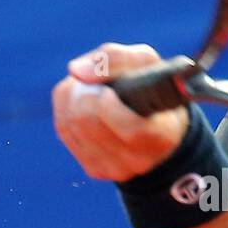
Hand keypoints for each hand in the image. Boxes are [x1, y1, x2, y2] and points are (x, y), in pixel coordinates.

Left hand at [52, 42, 188, 181]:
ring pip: (71, 125)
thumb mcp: (145, 62)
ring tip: (91, 90)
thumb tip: (76, 71)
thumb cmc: (151, 86)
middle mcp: (139, 158)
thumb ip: (115, 59)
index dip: (108, 106)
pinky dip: (67, 110)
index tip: (107, 92)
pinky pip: (65, 132)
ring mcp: (115, 168)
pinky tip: (83, 104)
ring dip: (74, 98)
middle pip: (88, 122)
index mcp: (162, 134)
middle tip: (97, 84)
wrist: (156, 125)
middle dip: (85, 93)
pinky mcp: (95, 169)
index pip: (129, 130)